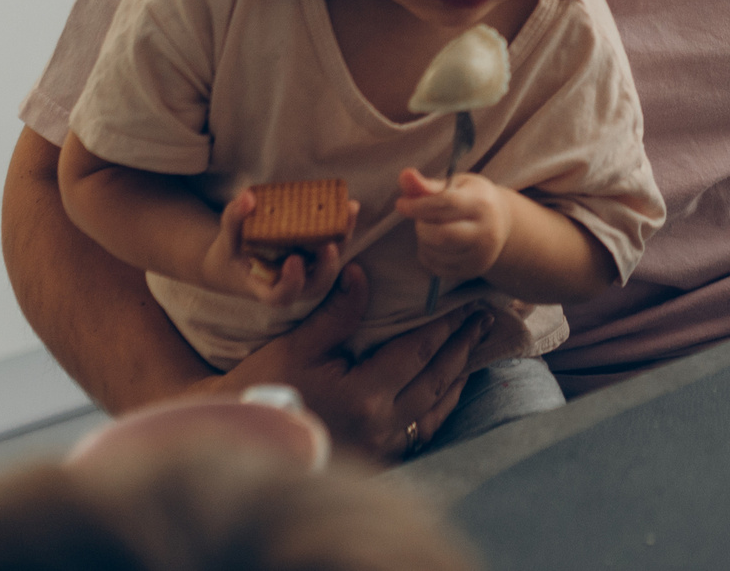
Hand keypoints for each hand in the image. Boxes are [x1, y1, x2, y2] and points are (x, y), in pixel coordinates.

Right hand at [199, 265, 493, 460]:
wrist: (245, 436)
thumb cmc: (264, 386)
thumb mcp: (298, 344)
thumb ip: (338, 312)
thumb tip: (362, 273)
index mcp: (365, 396)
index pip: (420, 352)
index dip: (446, 325)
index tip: (467, 303)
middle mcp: (382, 425)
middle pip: (437, 379)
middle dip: (462, 346)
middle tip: (484, 318)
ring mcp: (382, 446)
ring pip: (435, 407)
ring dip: (458, 375)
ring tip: (474, 347)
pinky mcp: (377, 457)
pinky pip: (422, 430)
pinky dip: (440, 406)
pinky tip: (448, 390)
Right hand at [202, 187, 354, 306]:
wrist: (239, 262)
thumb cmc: (232, 254)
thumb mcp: (226, 240)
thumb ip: (234, 219)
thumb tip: (248, 196)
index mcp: (266, 288)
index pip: (281, 296)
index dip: (291, 282)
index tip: (293, 260)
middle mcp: (293, 285)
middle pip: (317, 284)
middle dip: (327, 265)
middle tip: (330, 244)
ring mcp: (308, 272)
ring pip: (332, 264)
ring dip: (343, 239)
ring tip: (349, 211)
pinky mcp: (318, 256)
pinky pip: (334, 245)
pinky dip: (343, 227)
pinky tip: (349, 206)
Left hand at [395, 168, 514, 285]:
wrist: (502, 224)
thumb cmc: (473, 198)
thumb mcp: (456, 185)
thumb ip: (428, 185)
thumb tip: (404, 175)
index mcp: (482, 203)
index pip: (447, 204)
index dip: (419, 205)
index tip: (401, 204)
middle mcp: (487, 232)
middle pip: (442, 235)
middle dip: (422, 226)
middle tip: (421, 218)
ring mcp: (481, 254)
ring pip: (436, 252)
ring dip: (423, 240)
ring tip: (432, 228)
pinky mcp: (472, 270)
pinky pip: (436, 267)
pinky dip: (427, 254)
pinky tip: (436, 244)